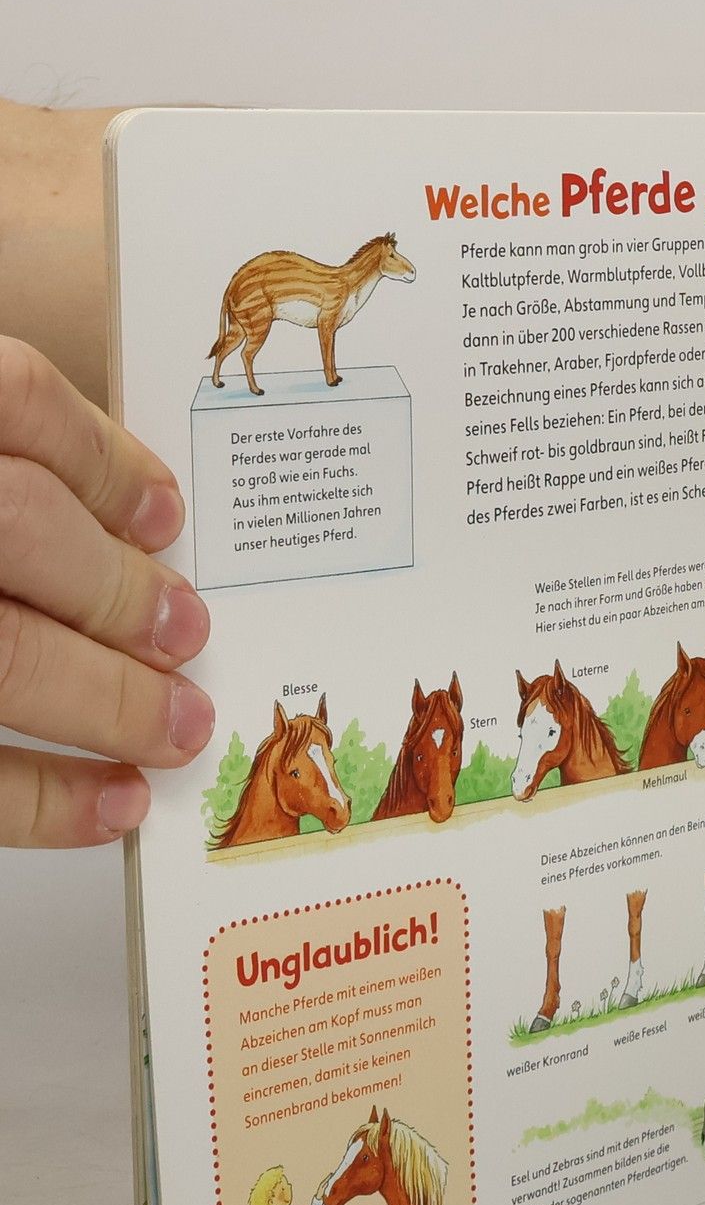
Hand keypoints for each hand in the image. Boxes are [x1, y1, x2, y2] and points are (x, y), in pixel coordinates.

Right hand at [0, 338, 212, 845]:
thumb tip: (107, 526)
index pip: (4, 397)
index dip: (101, 457)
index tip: (162, 514)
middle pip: (15, 526)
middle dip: (120, 592)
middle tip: (185, 634)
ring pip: (1, 651)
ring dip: (109, 699)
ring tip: (172, 728)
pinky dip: (39, 799)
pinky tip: (105, 807)